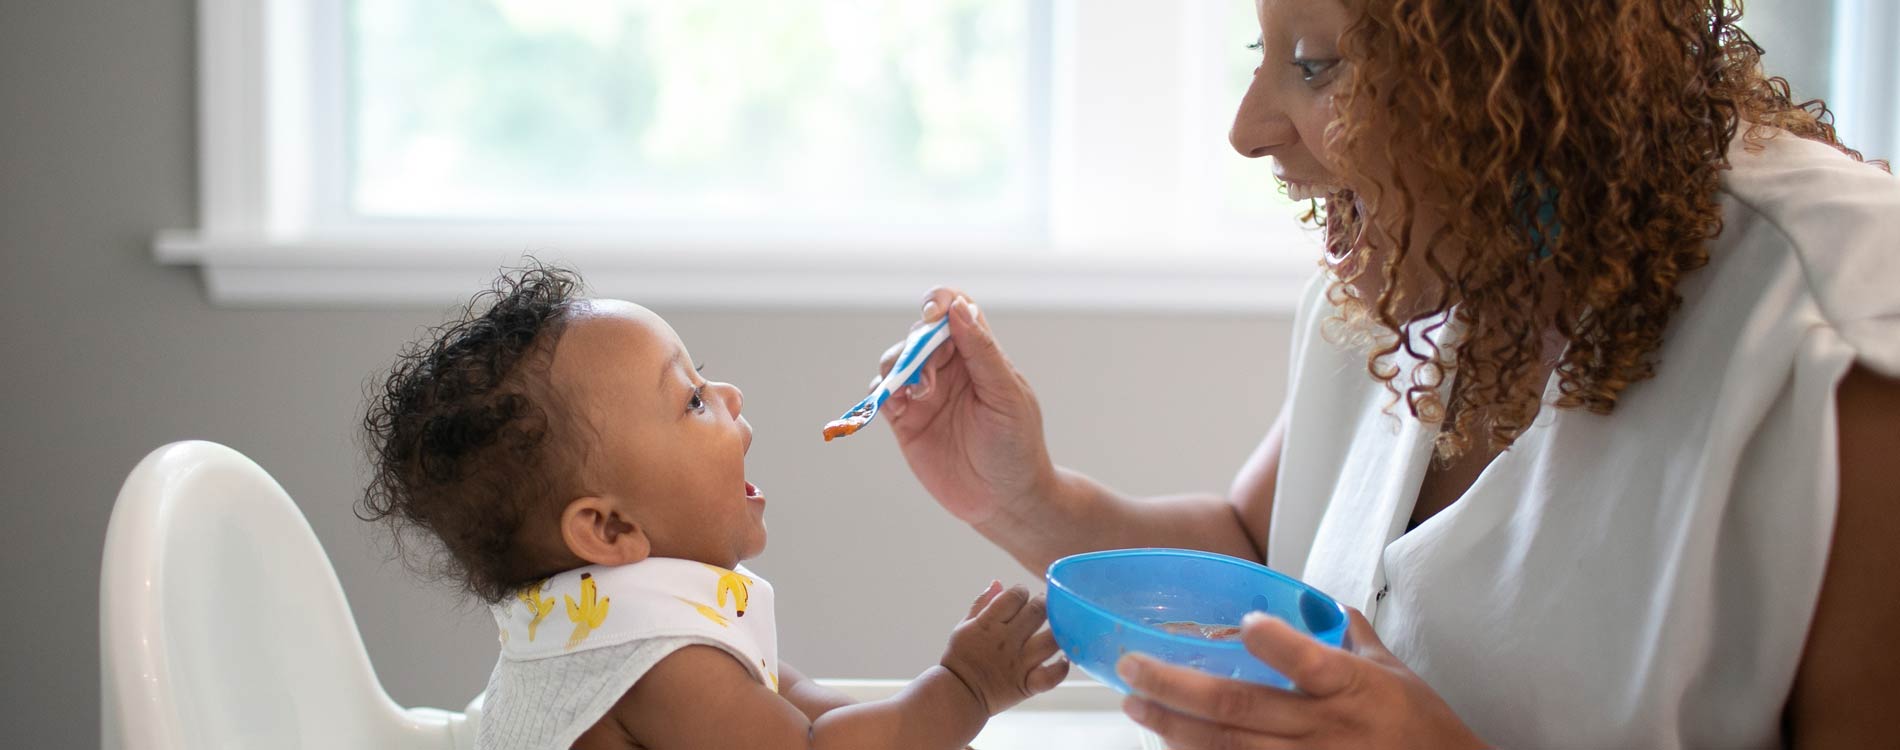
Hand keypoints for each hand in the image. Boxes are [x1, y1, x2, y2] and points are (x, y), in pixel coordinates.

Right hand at [875, 288, 1055, 525]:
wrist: (1004, 500)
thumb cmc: (1016, 445)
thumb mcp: (1006, 396)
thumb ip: (982, 352)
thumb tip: (960, 308)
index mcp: (979, 355)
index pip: (954, 311)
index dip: (940, 303)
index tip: (932, 314)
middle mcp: (949, 369)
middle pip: (918, 334)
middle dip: (917, 346)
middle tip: (930, 377)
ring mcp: (925, 394)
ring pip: (895, 361)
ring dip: (898, 368)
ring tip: (919, 394)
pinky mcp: (906, 421)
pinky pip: (883, 396)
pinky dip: (881, 393)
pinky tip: (896, 404)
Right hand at [939, 581, 1070, 715]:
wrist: (958, 694)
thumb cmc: (960, 658)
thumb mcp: (963, 626)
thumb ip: (981, 604)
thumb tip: (998, 583)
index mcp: (988, 624)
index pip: (1014, 596)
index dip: (1021, 591)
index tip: (1022, 595)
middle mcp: (1006, 641)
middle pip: (1037, 612)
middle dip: (1043, 603)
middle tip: (1043, 606)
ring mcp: (1019, 663)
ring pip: (1051, 640)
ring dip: (1060, 630)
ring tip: (1059, 627)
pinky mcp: (1027, 684)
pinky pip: (1052, 676)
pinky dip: (1062, 667)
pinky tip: (1064, 658)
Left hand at [1117, 608, 1485, 749]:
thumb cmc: (1418, 726)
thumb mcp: (1393, 670)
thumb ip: (1348, 632)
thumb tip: (1317, 600)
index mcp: (1351, 687)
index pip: (1311, 663)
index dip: (1276, 644)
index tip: (1242, 622)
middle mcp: (1324, 728)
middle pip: (1240, 708)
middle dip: (1177, 688)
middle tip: (1131, 667)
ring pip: (1227, 748)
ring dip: (1174, 728)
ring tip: (1135, 706)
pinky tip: (1168, 745)